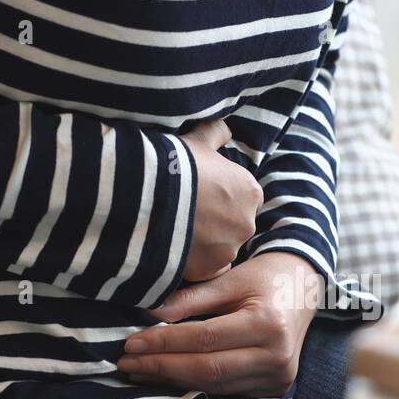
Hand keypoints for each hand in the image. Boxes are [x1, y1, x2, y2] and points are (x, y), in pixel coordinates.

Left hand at [118, 252, 320, 396]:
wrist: (307, 290)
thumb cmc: (266, 278)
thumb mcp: (230, 279)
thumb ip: (191, 298)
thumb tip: (148, 314)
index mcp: (267, 324)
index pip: (204, 339)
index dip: (164, 343)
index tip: (131, 343)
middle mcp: (277, 356)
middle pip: (208, 369)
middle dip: (162, 367)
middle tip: (126, 362)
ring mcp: (278, 377)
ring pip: (214, 385)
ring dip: (173, 379)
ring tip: (140, 370)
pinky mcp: (275, 387)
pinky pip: (226, 389)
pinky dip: (195, 384)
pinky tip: (169, 376)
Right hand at [179, 119, 262, 280]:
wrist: (147, 196)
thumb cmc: (175, 165)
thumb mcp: (196, 142)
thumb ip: (214, 134)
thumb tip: (225, 128)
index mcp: (250, 192)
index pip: (244, 199)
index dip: (222, 198)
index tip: (201, 196)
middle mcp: (246, 224)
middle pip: (232, 226)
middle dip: (214, 223)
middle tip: (186, 214)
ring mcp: (228, 250)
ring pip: (218, 249)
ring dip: (203, 244)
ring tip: (175, 231)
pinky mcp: (207, 270)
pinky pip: (203, 270)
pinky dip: (192, 262)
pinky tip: (174, 248)